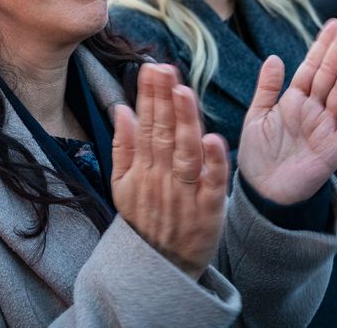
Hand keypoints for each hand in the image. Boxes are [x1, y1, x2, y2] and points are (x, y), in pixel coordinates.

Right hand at [112, 63, 228, 279]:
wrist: (162, 268)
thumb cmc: (144, 219)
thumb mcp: (122, 185)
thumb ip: (122, 146)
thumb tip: (120, 107)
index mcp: (143, 169)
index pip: (146, 125)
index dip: (149, 96)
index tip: (151, 68)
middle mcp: (163, 178)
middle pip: (163, 134)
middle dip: (164, 99)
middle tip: (165, 68)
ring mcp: (186, 194)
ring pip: (186, 153)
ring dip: (185, 123)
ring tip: (184, 92)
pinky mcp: (210, 210)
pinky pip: (212, 184)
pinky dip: (214, 163)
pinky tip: (215, 139)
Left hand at [237, 17, 336, 204]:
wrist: (263, 191)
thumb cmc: (258, 155)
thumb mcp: (257, 117)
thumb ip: (267, 88)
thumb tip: (274, 57)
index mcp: (295, 100)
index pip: (312, 66)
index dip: (323, 45)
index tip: (334, 23)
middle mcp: (314, 109)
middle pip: (331, 72)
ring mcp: (327, 126)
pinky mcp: (336, 146)